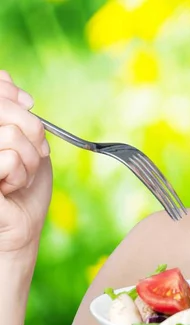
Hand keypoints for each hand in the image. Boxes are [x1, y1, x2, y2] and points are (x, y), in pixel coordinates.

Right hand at [0, 71, 51, 254]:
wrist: (17, 228)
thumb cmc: (21, 189)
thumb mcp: (26, 143)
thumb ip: (14, 111)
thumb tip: (8, 82)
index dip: (12, 96)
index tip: (28, 107)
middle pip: (7, 107)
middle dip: (33, 132)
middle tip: (32, 154)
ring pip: (14, 134)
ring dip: (29, 160)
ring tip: (17, 176)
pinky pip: (9, 158)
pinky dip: (20, 175)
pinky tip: (10, 188)